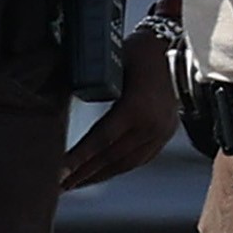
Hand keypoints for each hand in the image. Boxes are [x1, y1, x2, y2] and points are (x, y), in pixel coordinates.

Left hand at [61, 25, 180, 189]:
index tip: (59, 173)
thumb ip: (91, 85)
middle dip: (84, 174)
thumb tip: (58, 99)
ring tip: (77, 183)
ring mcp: (161, 132)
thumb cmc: (139, 51)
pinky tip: (104, 172)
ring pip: (126, 164)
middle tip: (60, 186)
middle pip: (112, 158)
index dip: (79, 159)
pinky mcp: (165, 134)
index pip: (101, 141)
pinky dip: (118, 168)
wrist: (174, 47)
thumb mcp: (112, 64)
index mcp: (137, 108)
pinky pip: (139, 159)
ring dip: (100, 176)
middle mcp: (151, 125)